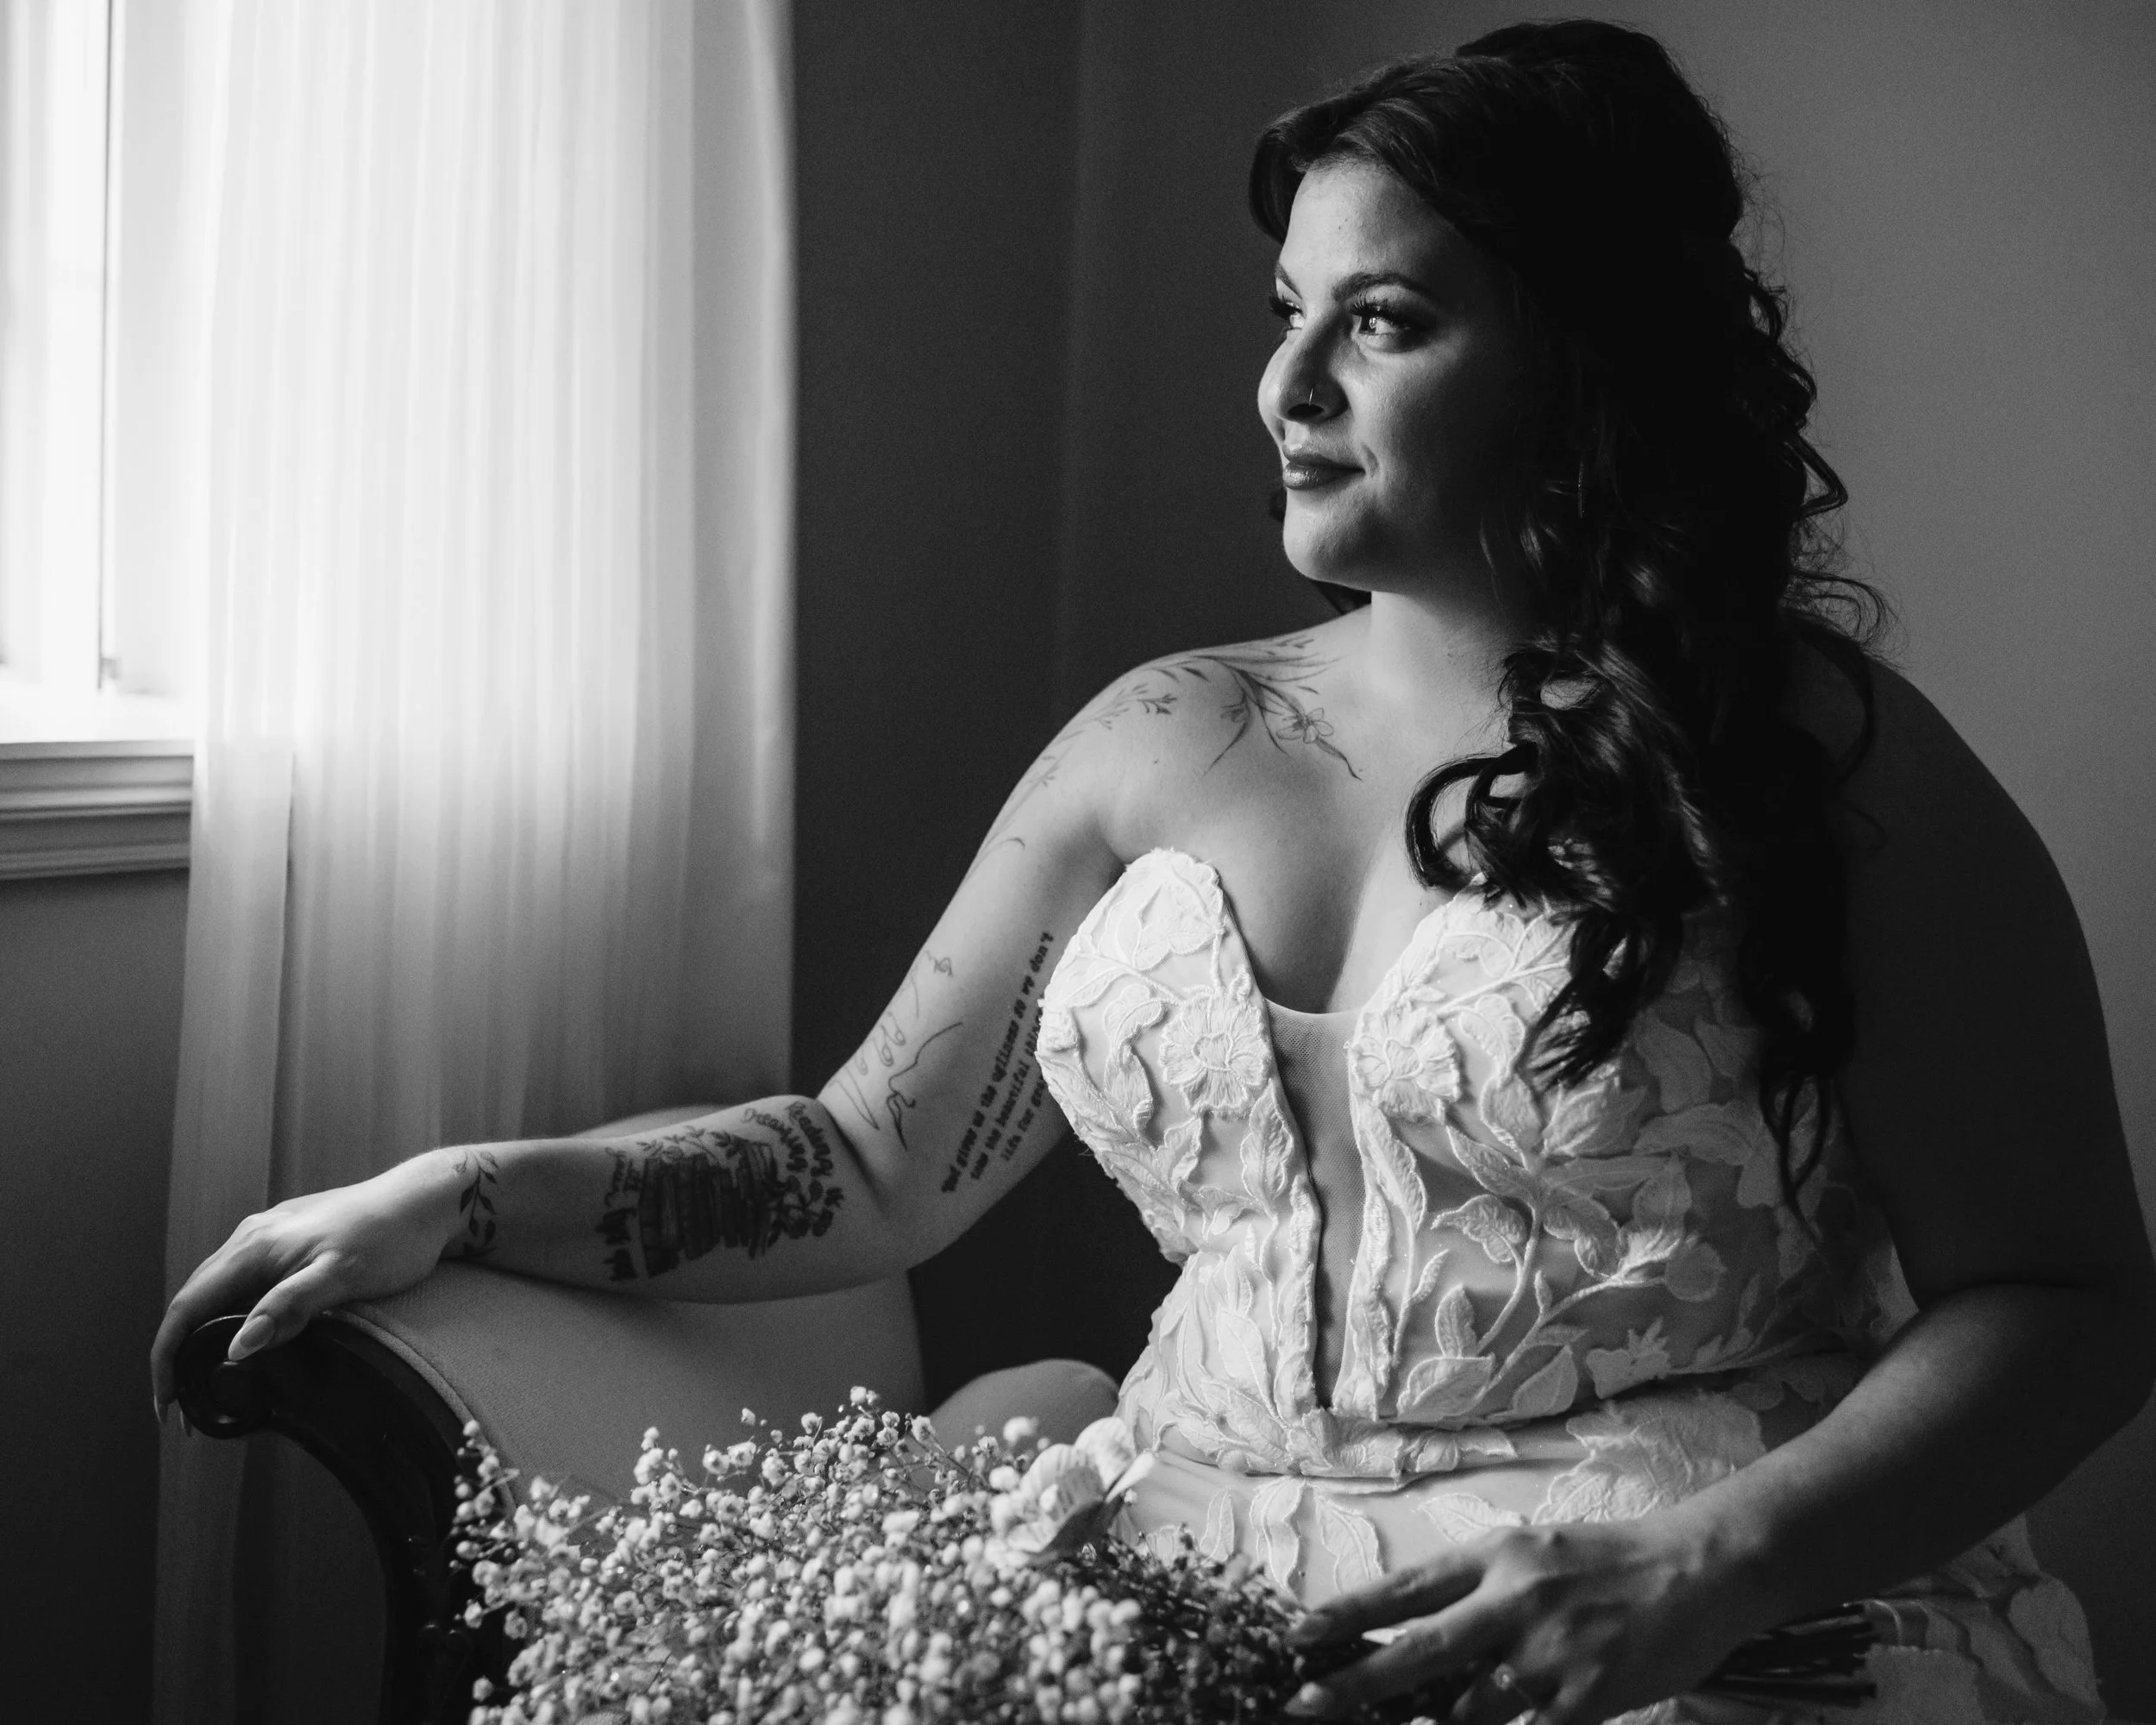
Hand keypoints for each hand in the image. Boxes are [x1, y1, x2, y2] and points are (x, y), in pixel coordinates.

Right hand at [149, 1150, 467, 1419]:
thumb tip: (235, 1349)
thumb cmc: (391, 1237)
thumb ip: (289, 1308)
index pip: (187, 1306)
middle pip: (194, 1302)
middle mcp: (251, 1238)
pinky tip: (242, 1343)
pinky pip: (243, 1286)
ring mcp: (268, 1238)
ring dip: (202, 1338)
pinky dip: (230, 1320)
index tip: (167, 1404)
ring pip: (217, 1294)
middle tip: (183, 1409)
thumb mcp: (343, 1276)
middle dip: (178, 1355)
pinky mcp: (288, 1244)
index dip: (168, 1357)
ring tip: (204, 1385)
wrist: (425, 1201)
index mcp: (253, 1246)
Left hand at [1282, 1517, 1757, 1723]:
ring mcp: (1549, 1654)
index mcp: (1495, 1558)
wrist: (1697, 1570)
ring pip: (1465, 1708)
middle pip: (1419, 1649)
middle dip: (1357, 1682)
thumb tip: (1413, 1626)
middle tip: (1305, 1701)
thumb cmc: (1608, 1561)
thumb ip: (1477, 1586)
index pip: (1406, 1588)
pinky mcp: (1585, 1698)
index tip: (1296, 1633)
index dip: (1346, 1613)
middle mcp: (1514, 1601)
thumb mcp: (1532, 1551)